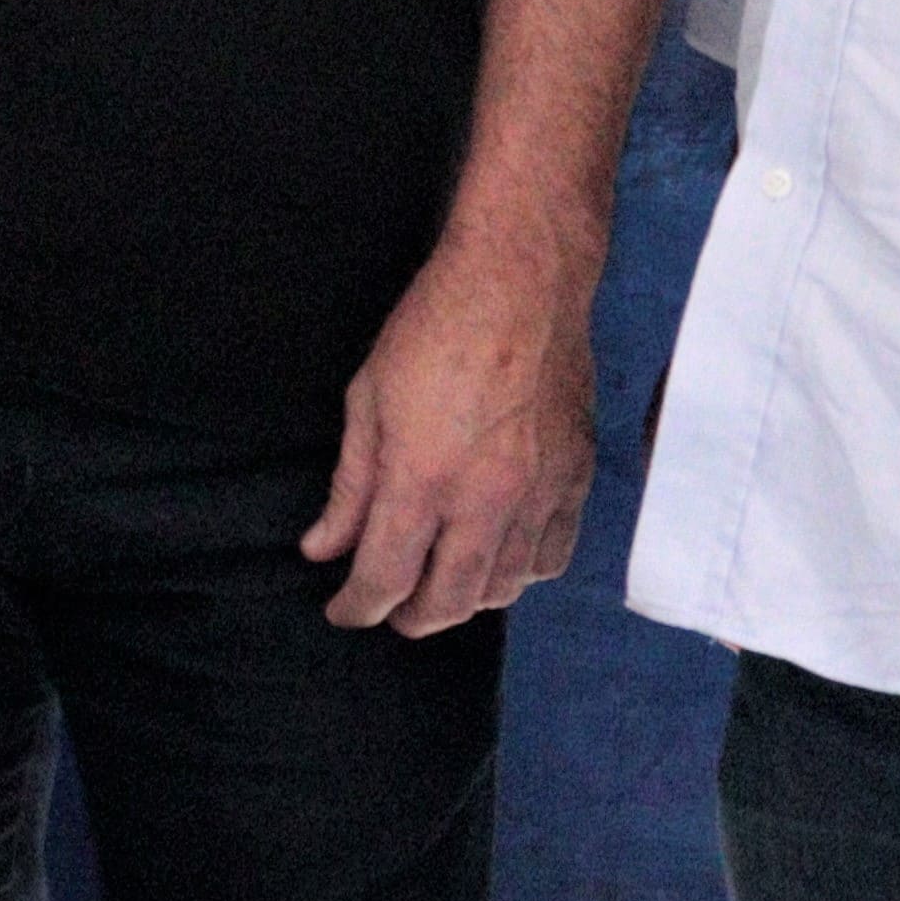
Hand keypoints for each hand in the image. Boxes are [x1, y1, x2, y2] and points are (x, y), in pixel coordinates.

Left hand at [303, 218, 594, 634]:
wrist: (521, 282)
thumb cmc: (434, 329)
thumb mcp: (367, 400)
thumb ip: (349, 487)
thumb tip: (324, 549)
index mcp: (422, 478)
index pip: (385, 579)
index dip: (356, 608)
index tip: (342, 610)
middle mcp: (486, 499)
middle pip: (448, 603)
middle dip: (409, 618)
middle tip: (387, 608)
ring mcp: (538, 494)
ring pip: (503, 589)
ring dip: (464, 600)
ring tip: (437, 583)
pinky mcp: (575, 479)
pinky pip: (550, 557)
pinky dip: (519, 574)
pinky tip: (495, 559)